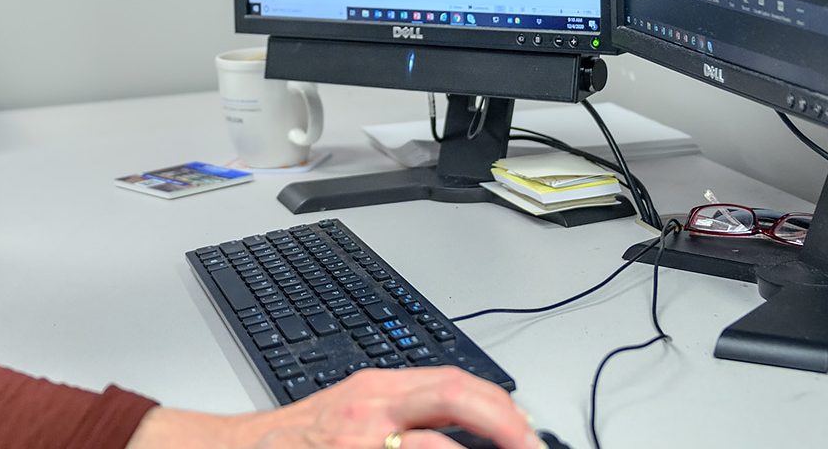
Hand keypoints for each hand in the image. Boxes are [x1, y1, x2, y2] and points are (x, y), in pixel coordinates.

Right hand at [127, 367, 540, 448]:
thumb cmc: (297, 438)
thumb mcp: (354, 409)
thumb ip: (407, 412)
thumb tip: (476, 428)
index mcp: (377, 389)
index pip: (455, 384)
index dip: (502, 409)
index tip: (530, 434)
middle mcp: (371, 412)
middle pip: (454, 407)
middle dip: (505, 429)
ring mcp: (359, 443)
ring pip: (434, 447)